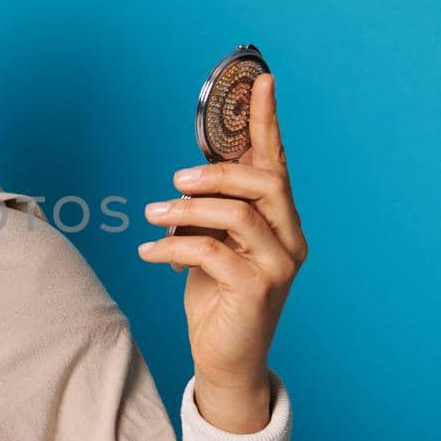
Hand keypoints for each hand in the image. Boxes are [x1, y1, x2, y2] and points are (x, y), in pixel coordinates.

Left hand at [137, 73, 307, 427]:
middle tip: (175, 180)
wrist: (225, 359)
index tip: (262, 81)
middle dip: (216, 173)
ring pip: (237, 215)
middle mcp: (290, 238)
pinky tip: (150, 254)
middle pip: (263, 182)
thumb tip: (188, 177)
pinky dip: (174, 247)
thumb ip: (210, 211)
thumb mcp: (211, 245)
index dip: (268, 121)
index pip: (276, 162)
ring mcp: (279, 264)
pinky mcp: (258, 289)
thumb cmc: (217, 297)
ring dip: (187, 210)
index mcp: (281, 221)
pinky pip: (212, 251)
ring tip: (152, 216)